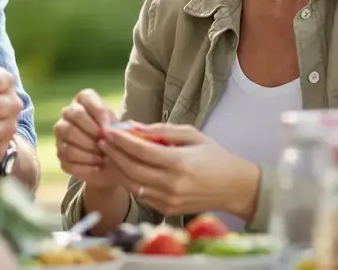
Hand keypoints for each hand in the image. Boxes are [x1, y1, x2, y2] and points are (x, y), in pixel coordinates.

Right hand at [54, 89, 119, 188]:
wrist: (111, 161)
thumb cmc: (114, 138)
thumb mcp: (119, 128)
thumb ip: (113, 125)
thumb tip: (106, 131)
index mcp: (83, 101)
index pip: (85, 97)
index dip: (98, 111)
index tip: (109, 127)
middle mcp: (68, 114)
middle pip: (74, 115)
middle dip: (93, 131)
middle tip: (106, 143)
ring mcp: (61, 134)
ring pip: (68, 135)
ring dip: (88, 149)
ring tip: (103, 157)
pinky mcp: (60, 154)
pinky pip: (67, 159)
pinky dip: (85, 165)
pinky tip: (97, 167)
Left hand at [100, 123, 259, 219]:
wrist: (235, 188)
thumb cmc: (215, 157)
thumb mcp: (192, 135)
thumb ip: (162, 130)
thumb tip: (133, 126)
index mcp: (179, 162)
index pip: (140, 150)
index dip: (121, 140)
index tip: (109, 130)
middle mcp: (172, 184)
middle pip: (131, 168)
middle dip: (113, 153)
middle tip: (103, 140)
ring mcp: (168, 200)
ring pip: (132, 184)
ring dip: (117, 168)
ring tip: (109, 153)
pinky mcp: (167, 210)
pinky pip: (140, 195)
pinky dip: (129, 181)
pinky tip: (124, 169)